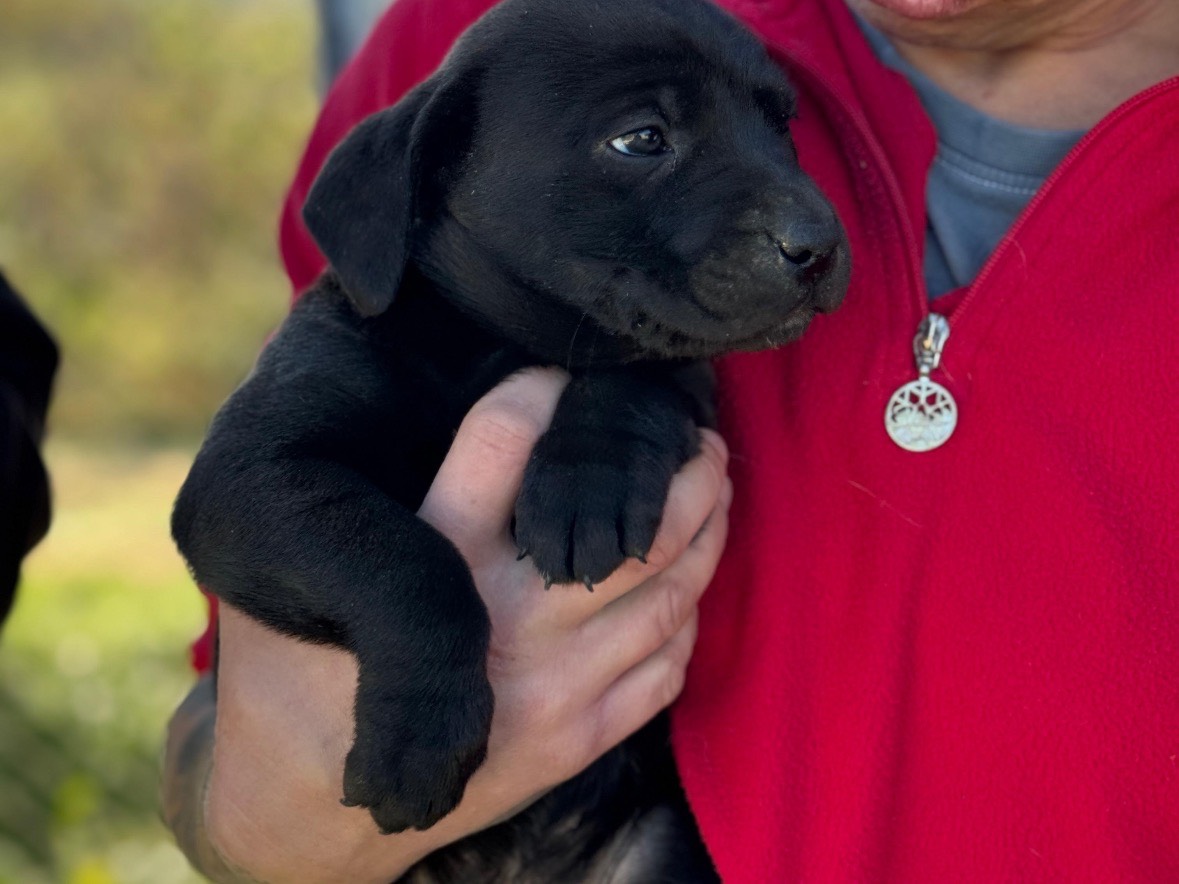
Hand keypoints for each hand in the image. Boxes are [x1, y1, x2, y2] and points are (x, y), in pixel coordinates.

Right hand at [162, 367, 730, 883]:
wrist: (307, 808)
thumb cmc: (303, 669)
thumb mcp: (306, 575)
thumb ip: (368, 509)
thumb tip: (422, 413)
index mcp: (433, 563)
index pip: (502, 442)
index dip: (542, 392)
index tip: (568, 376)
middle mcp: (503, 622)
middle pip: (630, 531)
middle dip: (684, 477)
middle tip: (700, 441)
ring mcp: (549, 690)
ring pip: (665, 598)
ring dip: (704, 537)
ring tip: (714, 494)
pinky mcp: (571, 744)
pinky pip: (663, 670)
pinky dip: (687, 621)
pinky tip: (685, 589)